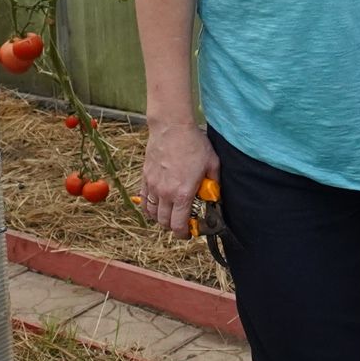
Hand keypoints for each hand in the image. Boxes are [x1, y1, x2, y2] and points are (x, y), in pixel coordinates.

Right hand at [141, 121, 216, 235]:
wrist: (172, 127)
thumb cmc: (193, 143)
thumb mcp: (212, 163)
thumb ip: (213, 183)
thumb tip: (215, 196)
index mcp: (183, 193)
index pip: (179, 225)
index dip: (184, 234)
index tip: (188, 233)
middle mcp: (165, 193)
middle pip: (164, 222)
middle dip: (173, 227)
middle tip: (181, 223)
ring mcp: (153, 186)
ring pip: (152, 214)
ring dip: (160, 218)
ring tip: (169, 214)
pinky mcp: (146, 177)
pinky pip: (144, 200)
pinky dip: (149, 207)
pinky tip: (157, 204)